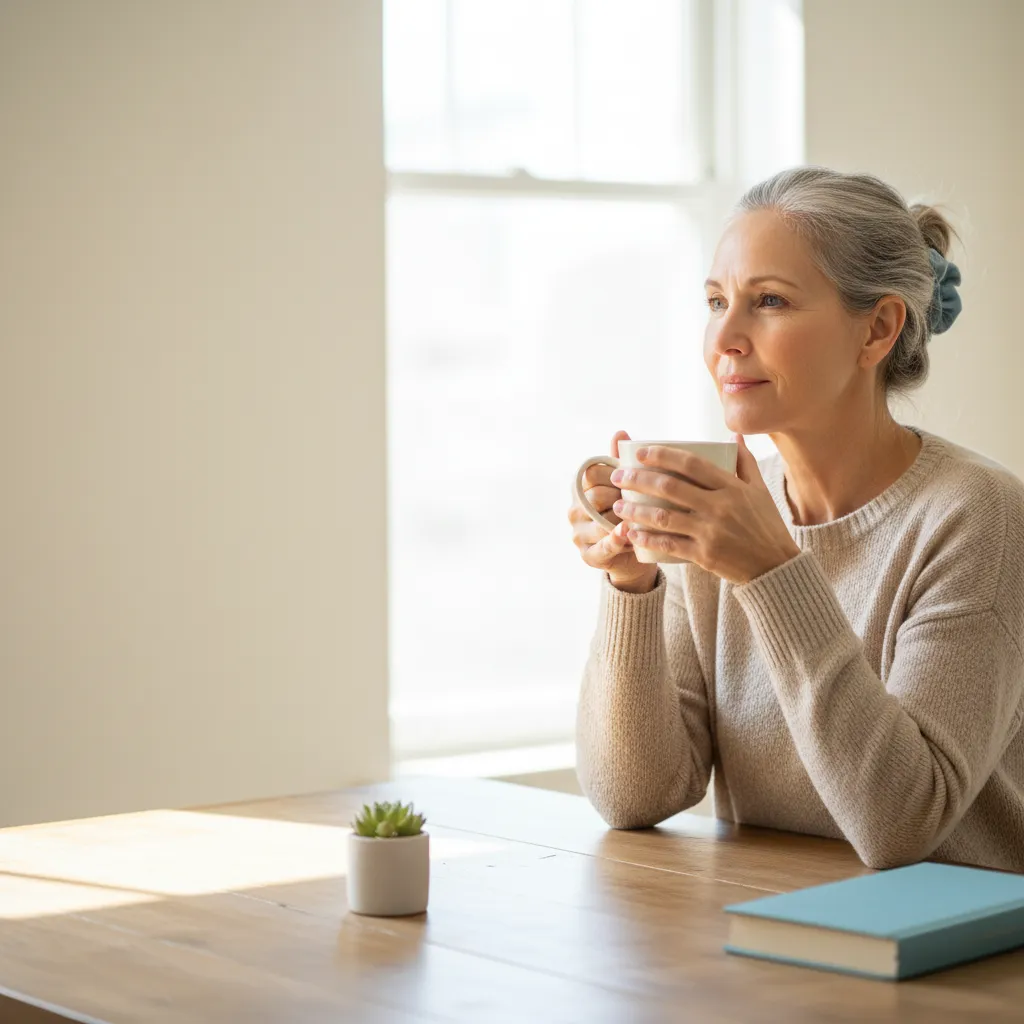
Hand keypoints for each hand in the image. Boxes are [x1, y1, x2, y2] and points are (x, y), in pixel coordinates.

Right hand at [568, 430, 659, 591]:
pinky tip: (625, 533)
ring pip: (599, 522)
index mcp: (581, 490)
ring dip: (621, 519)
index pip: (592, 474)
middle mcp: (574, 511)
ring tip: (642, 517)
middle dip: (620, 497)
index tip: (633, 478)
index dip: (614, 474)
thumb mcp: (625, 487)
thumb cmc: (630, 513)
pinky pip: (601, 547)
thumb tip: (621, 432)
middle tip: (644, 499)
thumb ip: (620, 461)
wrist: (635, 554)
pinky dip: (614, 540)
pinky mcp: (589, 555)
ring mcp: (579, 534)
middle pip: (595, 497)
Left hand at [610, 434, 800, 585]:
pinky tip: (631, 533)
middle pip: (670, 487)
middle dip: (638, 479)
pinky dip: (647, 538)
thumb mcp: (760, 490)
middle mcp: (720, 506)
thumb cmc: (765, 525)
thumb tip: (732, 437)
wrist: (775, 567)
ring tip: (618, 505)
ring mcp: (711, 532)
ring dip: (635, 510)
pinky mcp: (705, 555)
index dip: (662, 455)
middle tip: (618, 476)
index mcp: (732, 487)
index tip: (640, 452)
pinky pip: (669, 545)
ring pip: (664, 516)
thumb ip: (744, 462)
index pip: (691, 463)